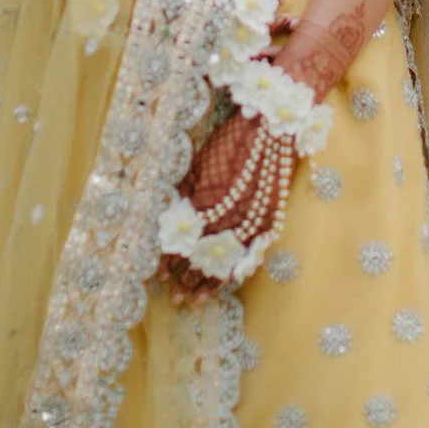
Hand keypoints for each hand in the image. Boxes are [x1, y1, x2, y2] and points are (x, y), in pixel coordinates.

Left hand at [158, 112, 283, 304]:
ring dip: (211, 281)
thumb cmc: (229, 139)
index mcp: (207, 199)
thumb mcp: (199, 163)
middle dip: (187, 278)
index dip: (169, 260)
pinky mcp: (271, 218)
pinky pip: (252, 251)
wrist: (272, 125)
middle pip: (203, 255)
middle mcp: (229, 214)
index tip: (156, 277)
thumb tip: (168, 220)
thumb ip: (184, 195)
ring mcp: (252, 219)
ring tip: (196, 302)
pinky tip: (227, 283)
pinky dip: (238, 268)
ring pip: (228, 259)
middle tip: (173, 298)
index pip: (182, 239)